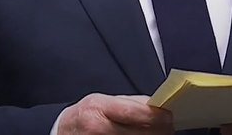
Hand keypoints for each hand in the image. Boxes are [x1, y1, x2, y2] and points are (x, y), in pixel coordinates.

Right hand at [57, 93, 174, 134]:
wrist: (63, 131)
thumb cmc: (85, 115)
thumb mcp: (103, 100)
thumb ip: (130, 103)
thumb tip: (156, 105)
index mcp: (99, 108)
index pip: (134, 113)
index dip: (156, 116)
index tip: (168, 116)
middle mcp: (99, 128)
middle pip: (140, 132)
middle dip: (159, 130)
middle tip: (168, 127)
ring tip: (157, 133)